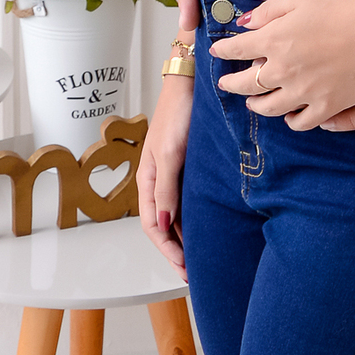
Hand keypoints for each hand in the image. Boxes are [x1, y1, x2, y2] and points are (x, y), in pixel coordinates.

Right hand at [137, 76, 193, 276]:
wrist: (192, 83)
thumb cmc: (179, 114)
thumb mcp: (171, 153)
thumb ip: (166, 190)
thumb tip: (165, 226)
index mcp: (148, 179)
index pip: (153, 226)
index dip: (167, 250)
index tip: (184, 268)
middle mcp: (159, 180)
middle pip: (164, 225)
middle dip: (176, 250)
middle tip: (194, 271)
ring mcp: (173, 173)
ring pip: (176, 214)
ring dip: (185, 236)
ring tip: (200, 255)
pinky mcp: (188, 165)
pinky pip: (187, 199)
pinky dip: (193, 216)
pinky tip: (207, 224)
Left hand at [211, 0, 354, 128]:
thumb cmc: (344, 7)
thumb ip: (269, 10)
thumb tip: (244, 22)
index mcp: (274, 39)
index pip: (237, 49)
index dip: (224, 51)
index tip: (218, 52)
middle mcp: (283, 70)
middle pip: (246, 84)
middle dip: (231, 84)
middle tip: (226, 84)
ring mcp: (304, 92)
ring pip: (269, 107)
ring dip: (256, 105)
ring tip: (253, 102)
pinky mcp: (327, 106)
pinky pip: (302, 122)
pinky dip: (292, 121)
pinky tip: (290, 116)